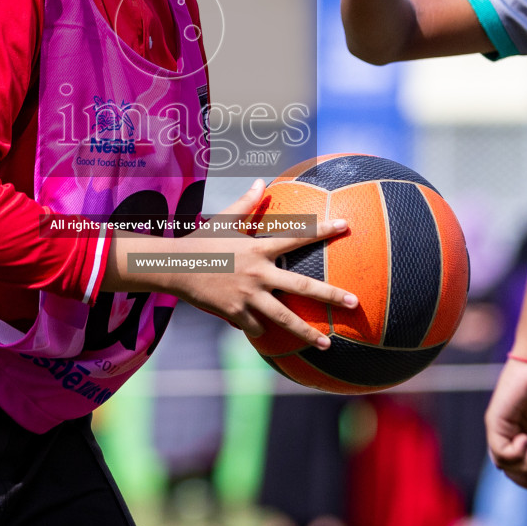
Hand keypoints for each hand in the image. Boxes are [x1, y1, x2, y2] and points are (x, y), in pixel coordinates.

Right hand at [118, 180, 357, 347]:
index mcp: (259, 248)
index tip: (346, 226)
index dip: (322, 230)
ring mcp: (248, 295)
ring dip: (307, 332)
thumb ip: (246, 203)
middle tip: (354, 302)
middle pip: (302, 285)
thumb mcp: (224, 220)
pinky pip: (255, 326)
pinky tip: (266, 334)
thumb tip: (261, 181)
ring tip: (328, 343)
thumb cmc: (201, 241)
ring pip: (284, 317)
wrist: (173, 266)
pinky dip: (261, 329)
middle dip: (330, 295)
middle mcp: (259, 272)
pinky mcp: (235, 313)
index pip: (297, 236)